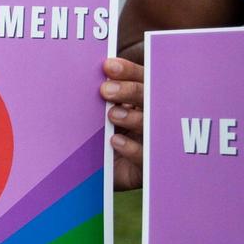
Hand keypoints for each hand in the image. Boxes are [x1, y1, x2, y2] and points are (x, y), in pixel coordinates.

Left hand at [101, 58, 143, 190]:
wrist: (98, 176)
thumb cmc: (99, 138)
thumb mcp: (98, 117)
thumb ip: (101, 99)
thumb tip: (91, 79)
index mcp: (140, 100)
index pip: (140, 79)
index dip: (127, 71)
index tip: (108, 66)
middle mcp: (151, 117)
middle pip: (148, 98)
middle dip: (128, 91)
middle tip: (105, 90)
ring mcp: (152, 140)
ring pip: (150, 125)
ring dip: (131, 118)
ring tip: (112, 115)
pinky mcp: (147, 166)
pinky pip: (145, 156)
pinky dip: (131, 148)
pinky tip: (115, 142)